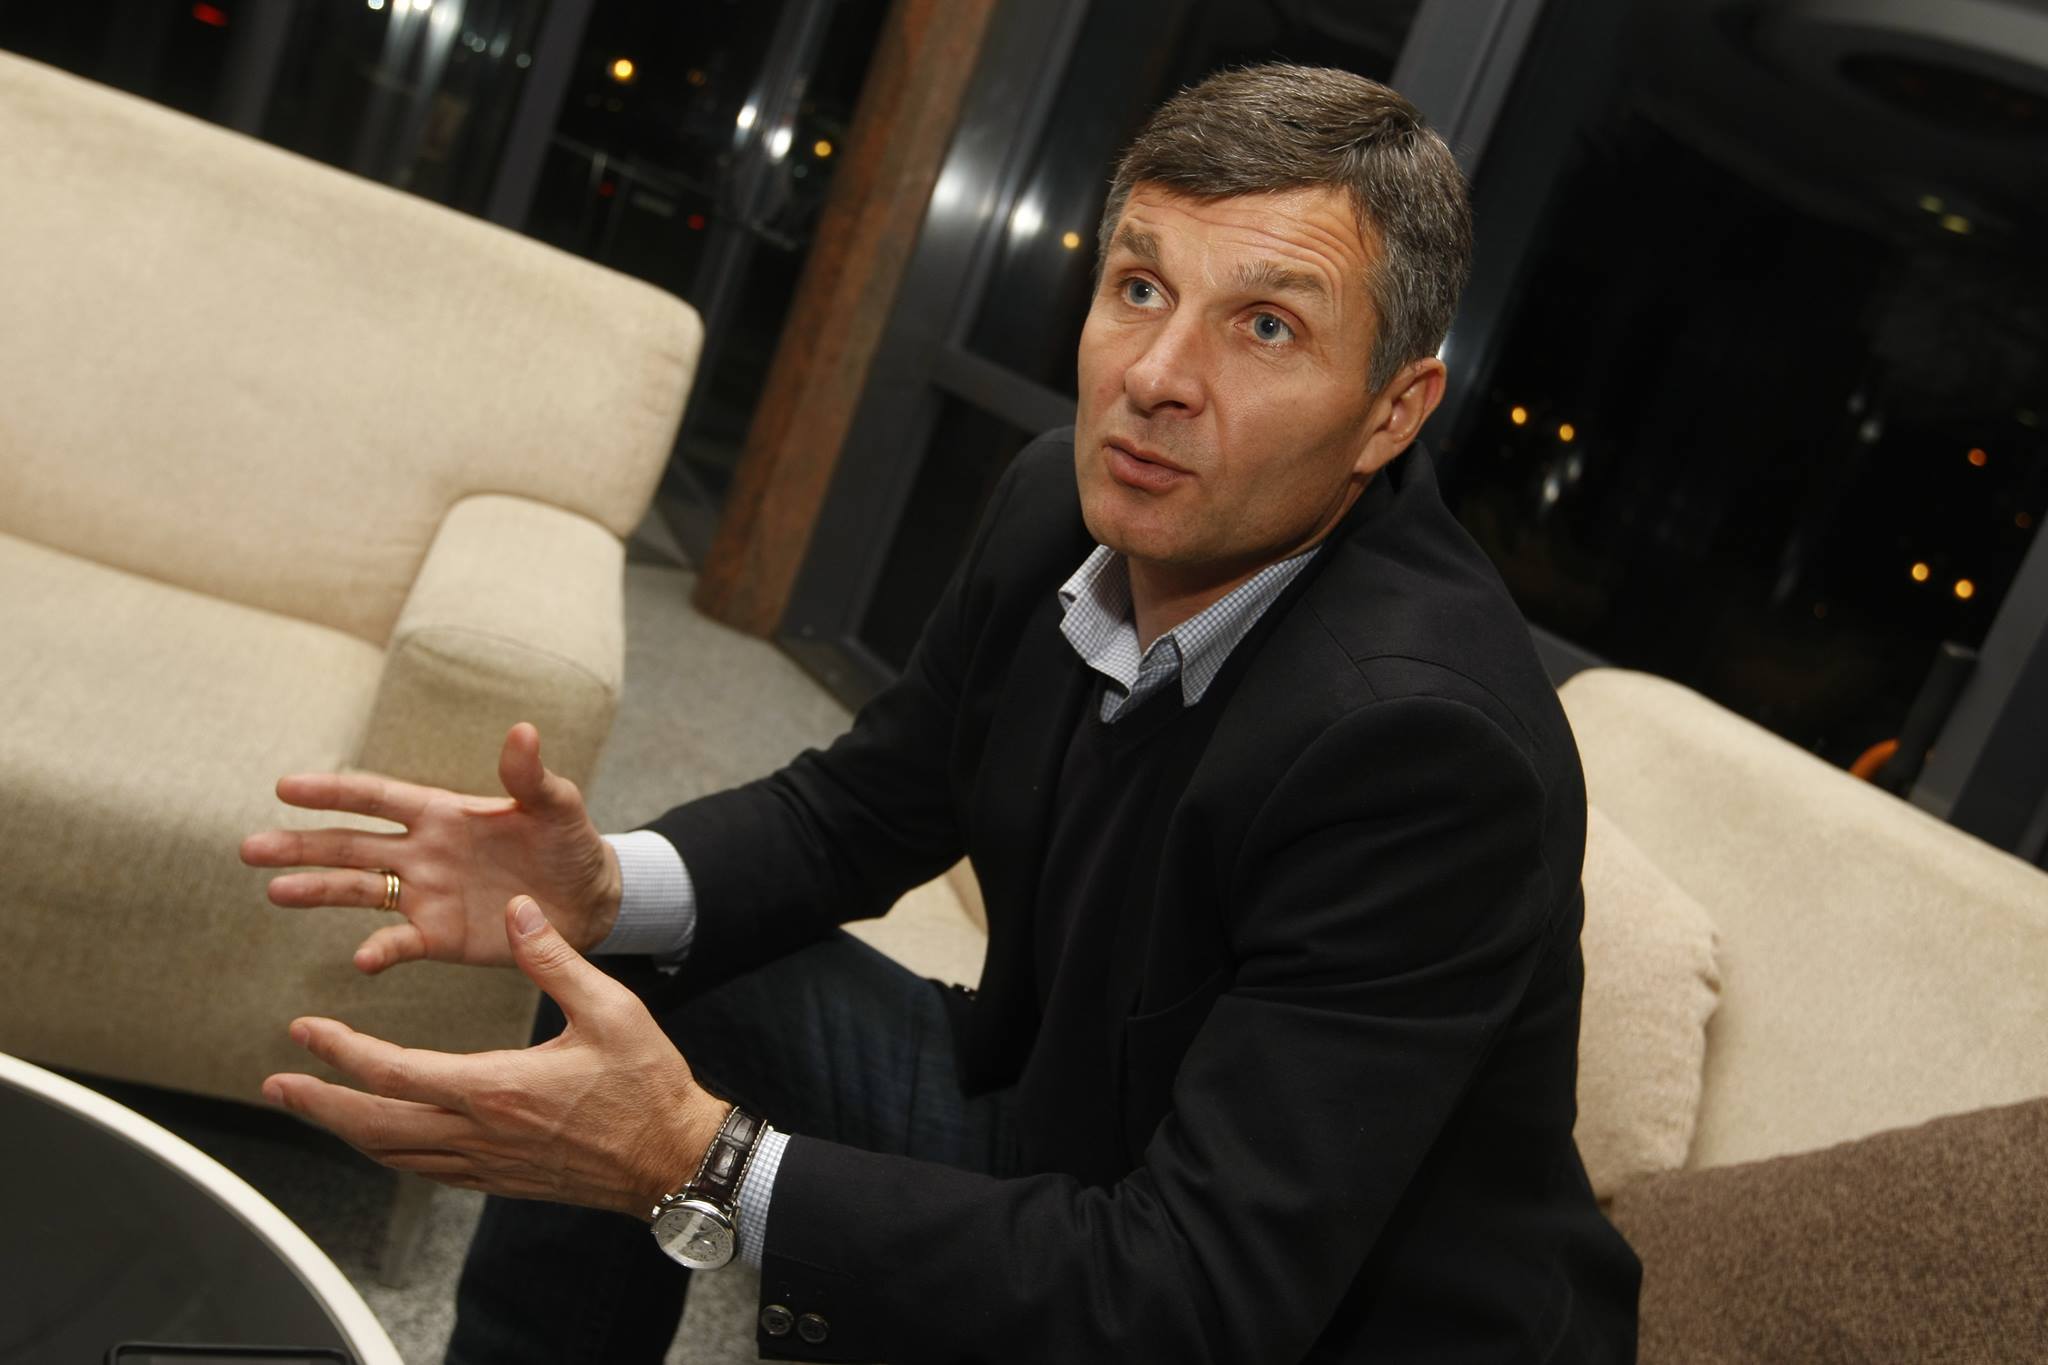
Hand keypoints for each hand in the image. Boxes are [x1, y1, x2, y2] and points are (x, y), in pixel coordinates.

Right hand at [241, 723, 621, 971]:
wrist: (591, 900)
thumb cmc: (570, 842)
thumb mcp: (557, 805)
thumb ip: (531, 776)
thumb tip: (523, 731)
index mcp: (441, 812)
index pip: (376, 797)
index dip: (333, 792)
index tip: (284, 787)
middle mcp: (422, 852)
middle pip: (350, 845)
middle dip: (301, 845)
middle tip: (250, 847)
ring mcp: (426, 895)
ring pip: (359, 890)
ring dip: (318, 891)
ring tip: (275, 891)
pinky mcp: (440, 936)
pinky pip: (400, 943)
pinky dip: (380, 951)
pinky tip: (362, 959)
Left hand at [263, 896, 729, 1214]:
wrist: (673, 1158)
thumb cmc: (647, 1085)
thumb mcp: (610, 1009)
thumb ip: (555, 959)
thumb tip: (516, 911)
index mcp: (497, 1088)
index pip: (395, 1072)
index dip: (340, 1051)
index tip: (307, 1030)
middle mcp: (480, 1134)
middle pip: (373, 1125)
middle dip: (317, 1103)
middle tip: (276, 1085)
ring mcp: (486, 1164)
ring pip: (391, 1155)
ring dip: (343, 1130)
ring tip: (311, 1107)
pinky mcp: (498, 1181)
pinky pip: (423, 1171)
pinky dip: (386, 1151)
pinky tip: (379, 1136)